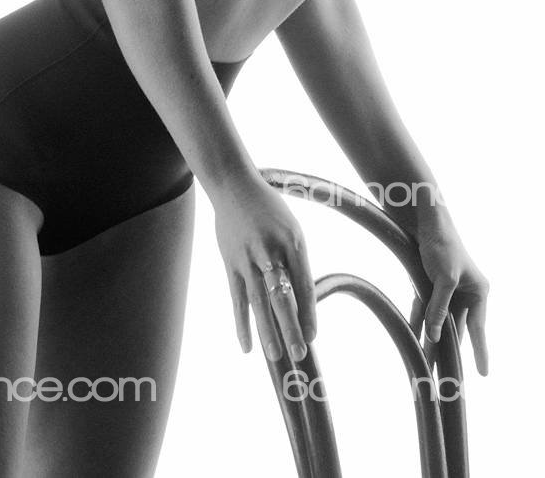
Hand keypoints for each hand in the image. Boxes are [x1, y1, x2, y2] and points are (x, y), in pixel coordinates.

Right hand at [214, 174, 316, 362]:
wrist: (235, 187)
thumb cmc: (269, 210)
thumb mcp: (291, 230)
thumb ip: (295, 263)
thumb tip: (301, 301)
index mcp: (293, 242)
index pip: (304, 285)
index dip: (309, 313)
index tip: (314, 337)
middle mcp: (271, 251)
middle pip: (282, 296)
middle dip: (292, 327)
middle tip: (300, 353)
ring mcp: (248, 258)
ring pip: (259, 301)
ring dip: (267, 331)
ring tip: (276, 355)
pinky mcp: (230, 263)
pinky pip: (237, 298)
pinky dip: (241, 323)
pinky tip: (247, 346)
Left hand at [408, 220, 489, 375]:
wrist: (425, 219)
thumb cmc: (443, 244)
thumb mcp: (445, 279)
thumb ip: (439, 308)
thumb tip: (434, 335)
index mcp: (478, 292)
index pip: (478, 328)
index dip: (480, 352)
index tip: (483, 374)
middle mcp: (464, 293)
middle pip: (456, 328)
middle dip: (449, 351)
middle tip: (445, 376)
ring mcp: (446, 290)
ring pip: (438, 321)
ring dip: (431, 340)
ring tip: (427, 365)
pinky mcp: (428, 285)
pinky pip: (424, 310)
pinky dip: (418, 322)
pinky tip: (414, 339)